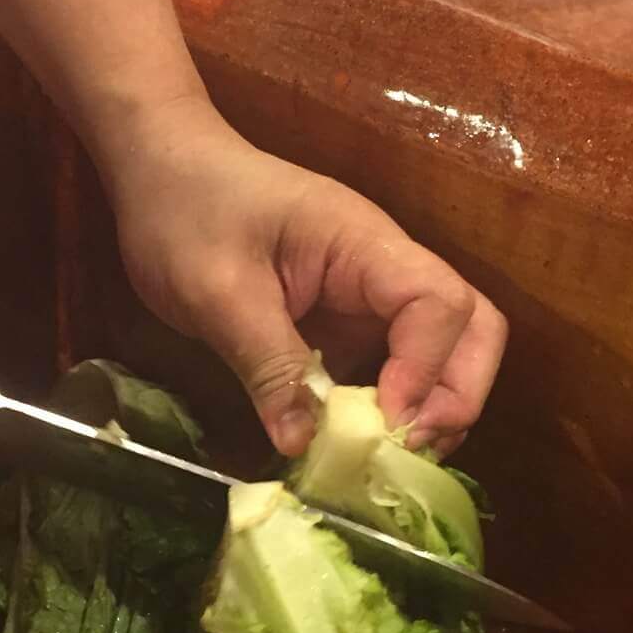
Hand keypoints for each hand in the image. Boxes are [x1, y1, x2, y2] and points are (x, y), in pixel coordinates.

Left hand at [103, 102, 506, 456]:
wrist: (162, 172)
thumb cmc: (187, 213)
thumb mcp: (217, 293)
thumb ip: (267, 365)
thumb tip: (304, 444)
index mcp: (364, 245)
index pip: (438, 303)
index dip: (428, 369)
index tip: (387, 421)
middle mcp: (384, 271)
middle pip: (471, 328)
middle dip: (457, 395)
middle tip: (410, 451)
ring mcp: (368, 300)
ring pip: (442, 353)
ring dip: (431, 410)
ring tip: (387, 460)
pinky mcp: (344, 325)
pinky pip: (389, 371)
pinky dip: (387, 412)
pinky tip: (355, 449)